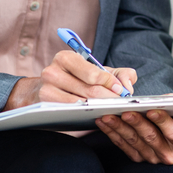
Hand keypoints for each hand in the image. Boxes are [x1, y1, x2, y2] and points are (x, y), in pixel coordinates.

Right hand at [3, 51, 136, 109]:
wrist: (46, 91)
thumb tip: (128, 87)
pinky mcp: (44, 106)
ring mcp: (45, 90)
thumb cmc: (78, 80)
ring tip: (108, 108)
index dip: (110, 83)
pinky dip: (83, 114)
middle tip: (118, 103)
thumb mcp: (100, 72)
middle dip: (108, 98)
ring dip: (98, 107)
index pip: (93, 73)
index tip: (120, 90)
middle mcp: (52, 71)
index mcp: (66, 58)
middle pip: (89, 91)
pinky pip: (69, 112)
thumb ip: (121, 74)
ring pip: (80, 104)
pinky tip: (92, 114)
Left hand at [96, 108, 172, 163]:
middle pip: (150, 138)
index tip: (151, 110)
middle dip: (137, 123)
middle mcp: (168, 154)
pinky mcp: (137, 158)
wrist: (170, 133)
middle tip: (125, 112)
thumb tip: (169, 99)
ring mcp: (152, 158)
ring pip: (133, 141)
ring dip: (119, 127)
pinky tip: (103, 122)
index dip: (162, 121)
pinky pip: (122, 145)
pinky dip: (112, 132)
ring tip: (108, 115)